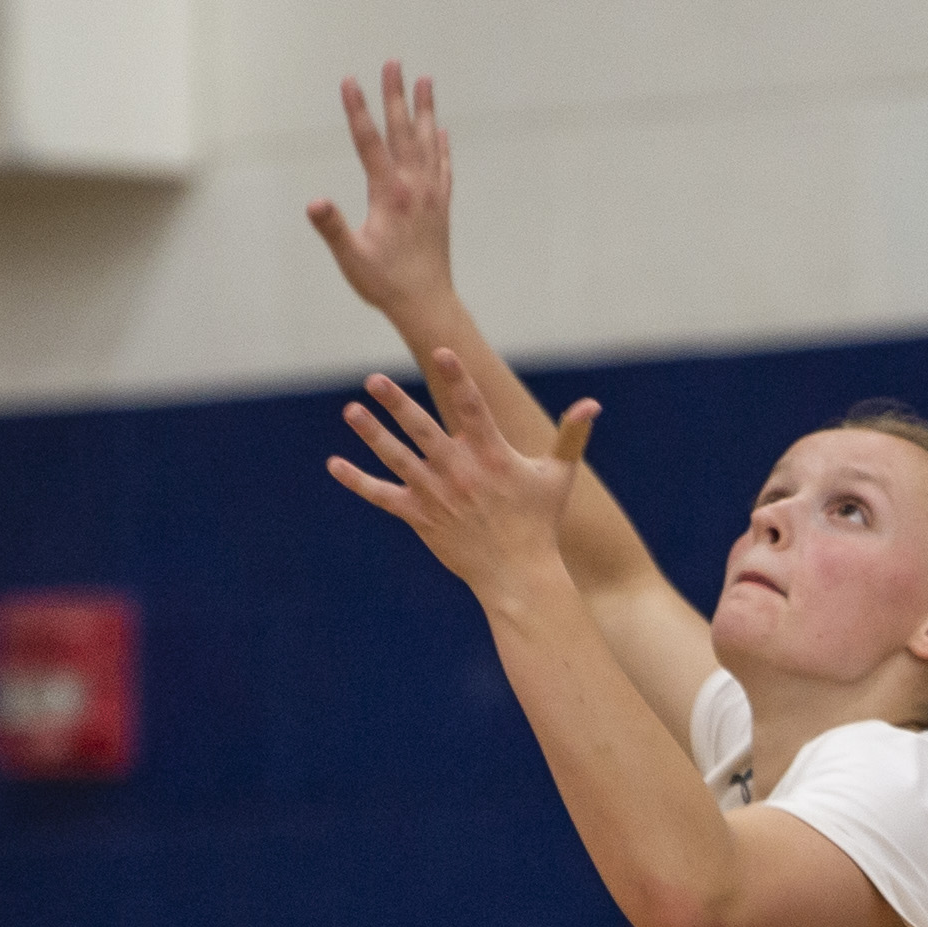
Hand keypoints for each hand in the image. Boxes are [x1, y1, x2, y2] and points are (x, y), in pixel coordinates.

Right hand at [306, 62, 452, 321]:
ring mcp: (431, 194)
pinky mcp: (441, 206)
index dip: (358, 110)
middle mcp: (415, 187)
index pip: (369, 143)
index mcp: (390, 194)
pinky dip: (441, 144)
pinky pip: (443, 165)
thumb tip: (314, 202)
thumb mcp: (351, 258)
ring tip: (425, 79)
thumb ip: (333, 228)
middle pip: (403, 131)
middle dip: (395, 95)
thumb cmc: (384, 283)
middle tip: (393, 62)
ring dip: (424, 109)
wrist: (427, 303)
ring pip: (428, 141)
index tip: (349, 81)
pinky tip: (442, 130)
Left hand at [329, 352, 598, 591]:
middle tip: (374, 379)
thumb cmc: (540, 522)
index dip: (457, 378)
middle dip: (397, 403)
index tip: (441, 352)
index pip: (472, 407)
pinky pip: (382, 496)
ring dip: (372, 434)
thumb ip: (571, 436)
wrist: (518, 575)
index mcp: (491, 455)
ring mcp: (436, 494)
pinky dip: (357, 481)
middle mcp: (459, 471)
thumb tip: (593, 404)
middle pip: (422, 429)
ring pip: (397, 458)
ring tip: (351, 411)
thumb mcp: (558, 476)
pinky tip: (334, 464)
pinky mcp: (419, 516)